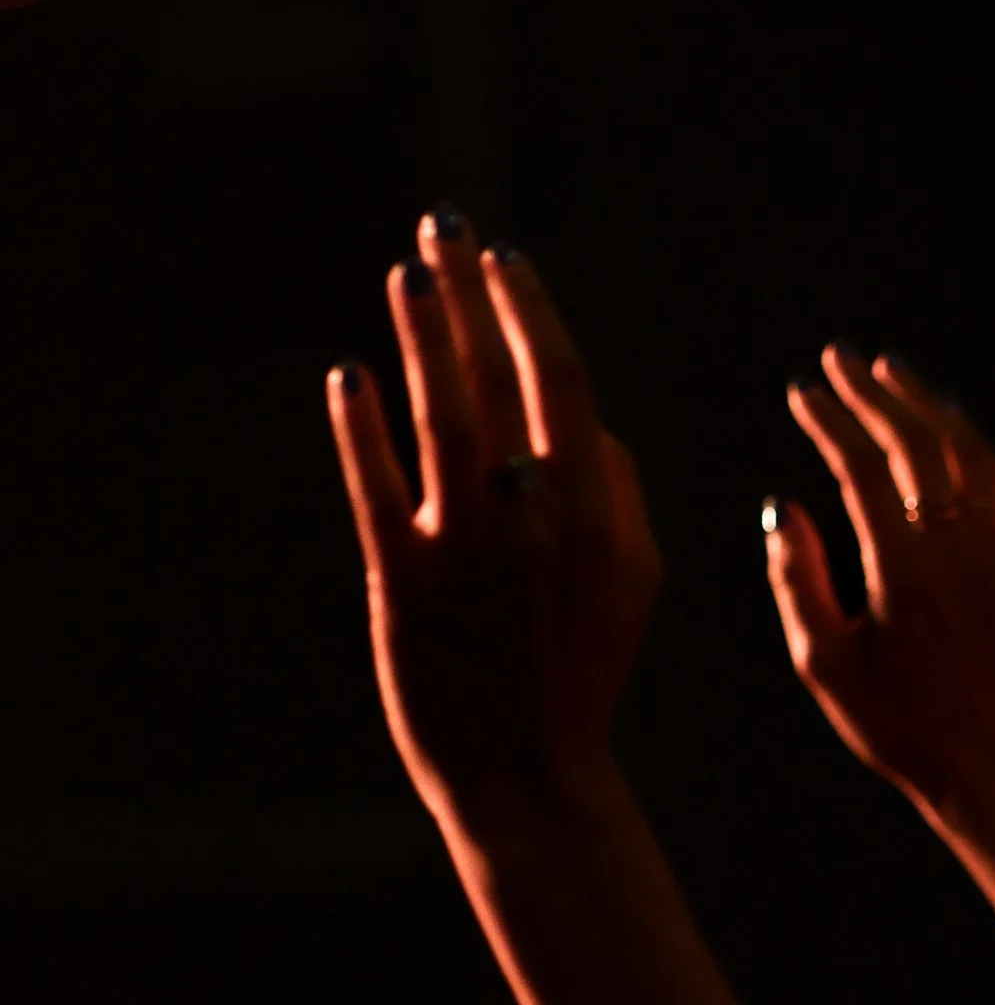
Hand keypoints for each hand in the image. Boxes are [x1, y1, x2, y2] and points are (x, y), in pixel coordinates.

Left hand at [328, 216, 662, 840]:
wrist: (529, 778)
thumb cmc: (581, 673)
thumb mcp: (636, 585)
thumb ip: (621, 494)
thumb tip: (587, 420)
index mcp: (597, 514)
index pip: (560, 385)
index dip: (529, 313)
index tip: (505, 258)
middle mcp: (534, 522)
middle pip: (498, 380)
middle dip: (469, 295)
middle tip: (446, 227)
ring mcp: (466, 553)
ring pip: (440, 419)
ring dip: (422, 338)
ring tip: (405, 277)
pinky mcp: (403, 587)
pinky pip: (377, 491)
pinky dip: (361, 429)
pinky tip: (349, 376)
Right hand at [769, 348, 994, 828]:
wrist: (988, 764)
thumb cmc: (897, 724)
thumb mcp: (825, 665)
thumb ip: (798, 581)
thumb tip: (783, 510)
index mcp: (903, 572)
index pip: (864, 470)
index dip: (830, 423)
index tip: (802, 393)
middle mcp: (955, 549)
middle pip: (915, 443)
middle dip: (872, 394)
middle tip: (837, 359)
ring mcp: (993, 552)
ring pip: (963, 452)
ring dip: (924, 403)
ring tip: (889, 371)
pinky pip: (994, 480)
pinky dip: (966, 439)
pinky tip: (944, 423)